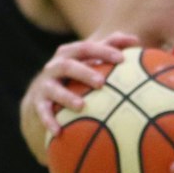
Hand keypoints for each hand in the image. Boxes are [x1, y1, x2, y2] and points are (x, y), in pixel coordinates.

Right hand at [22, 34, 138, 137]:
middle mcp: (55, 66)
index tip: (122, 59)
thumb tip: (135, 40)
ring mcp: (45, 84)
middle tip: (102, 83)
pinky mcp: (38, 102)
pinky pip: (42, 112)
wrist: (43, 93)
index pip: (87, 48)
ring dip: (66, 97)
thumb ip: (110, 47)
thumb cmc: (77, 73)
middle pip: (68, 65)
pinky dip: (48, 121)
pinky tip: (59, 132)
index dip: (104, 51)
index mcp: (70, 53)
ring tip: (81, 106)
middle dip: (84, 73)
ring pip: (54, 89)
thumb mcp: (90, 59)